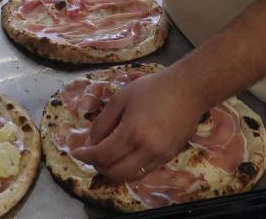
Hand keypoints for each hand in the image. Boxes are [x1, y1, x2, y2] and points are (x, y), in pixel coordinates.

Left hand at [71, 69, 205, 181]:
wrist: (188, 90)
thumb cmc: (153, 89)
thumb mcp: (121, 98)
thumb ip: (102, 122)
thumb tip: (91, 142)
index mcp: (133, 132)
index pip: (103, 156)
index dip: (86, 156)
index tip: (76, 152)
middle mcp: (147, 149)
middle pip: (114, 172)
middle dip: (98, 166)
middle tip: (91, 154)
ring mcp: (160, 156)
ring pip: (129, 176)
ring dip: (113, 171)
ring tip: (106, 157)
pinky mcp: (169, 157)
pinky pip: (144, 171)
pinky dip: (129, 168)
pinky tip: (125, 155)